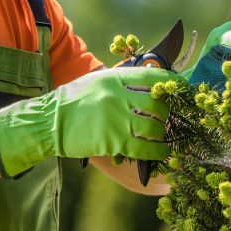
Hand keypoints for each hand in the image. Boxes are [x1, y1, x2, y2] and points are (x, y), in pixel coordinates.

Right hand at [0, 66, 170, 177]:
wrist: (48, 122)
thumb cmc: (72, 101)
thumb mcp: (96, 82)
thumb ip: (120, 82)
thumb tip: (148, 86)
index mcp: (114, 78)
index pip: (153, 77)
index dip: (172, 83)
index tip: (182, 88)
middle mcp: (118, 96)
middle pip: (158, 105)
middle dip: (167, 114)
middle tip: (170, 119)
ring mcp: (116, 119)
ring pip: (154, 127)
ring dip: (163, 134)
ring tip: (165, 137)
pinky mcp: (112, 141)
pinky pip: (145, 147)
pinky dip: (157, 151)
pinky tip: (161, 152)